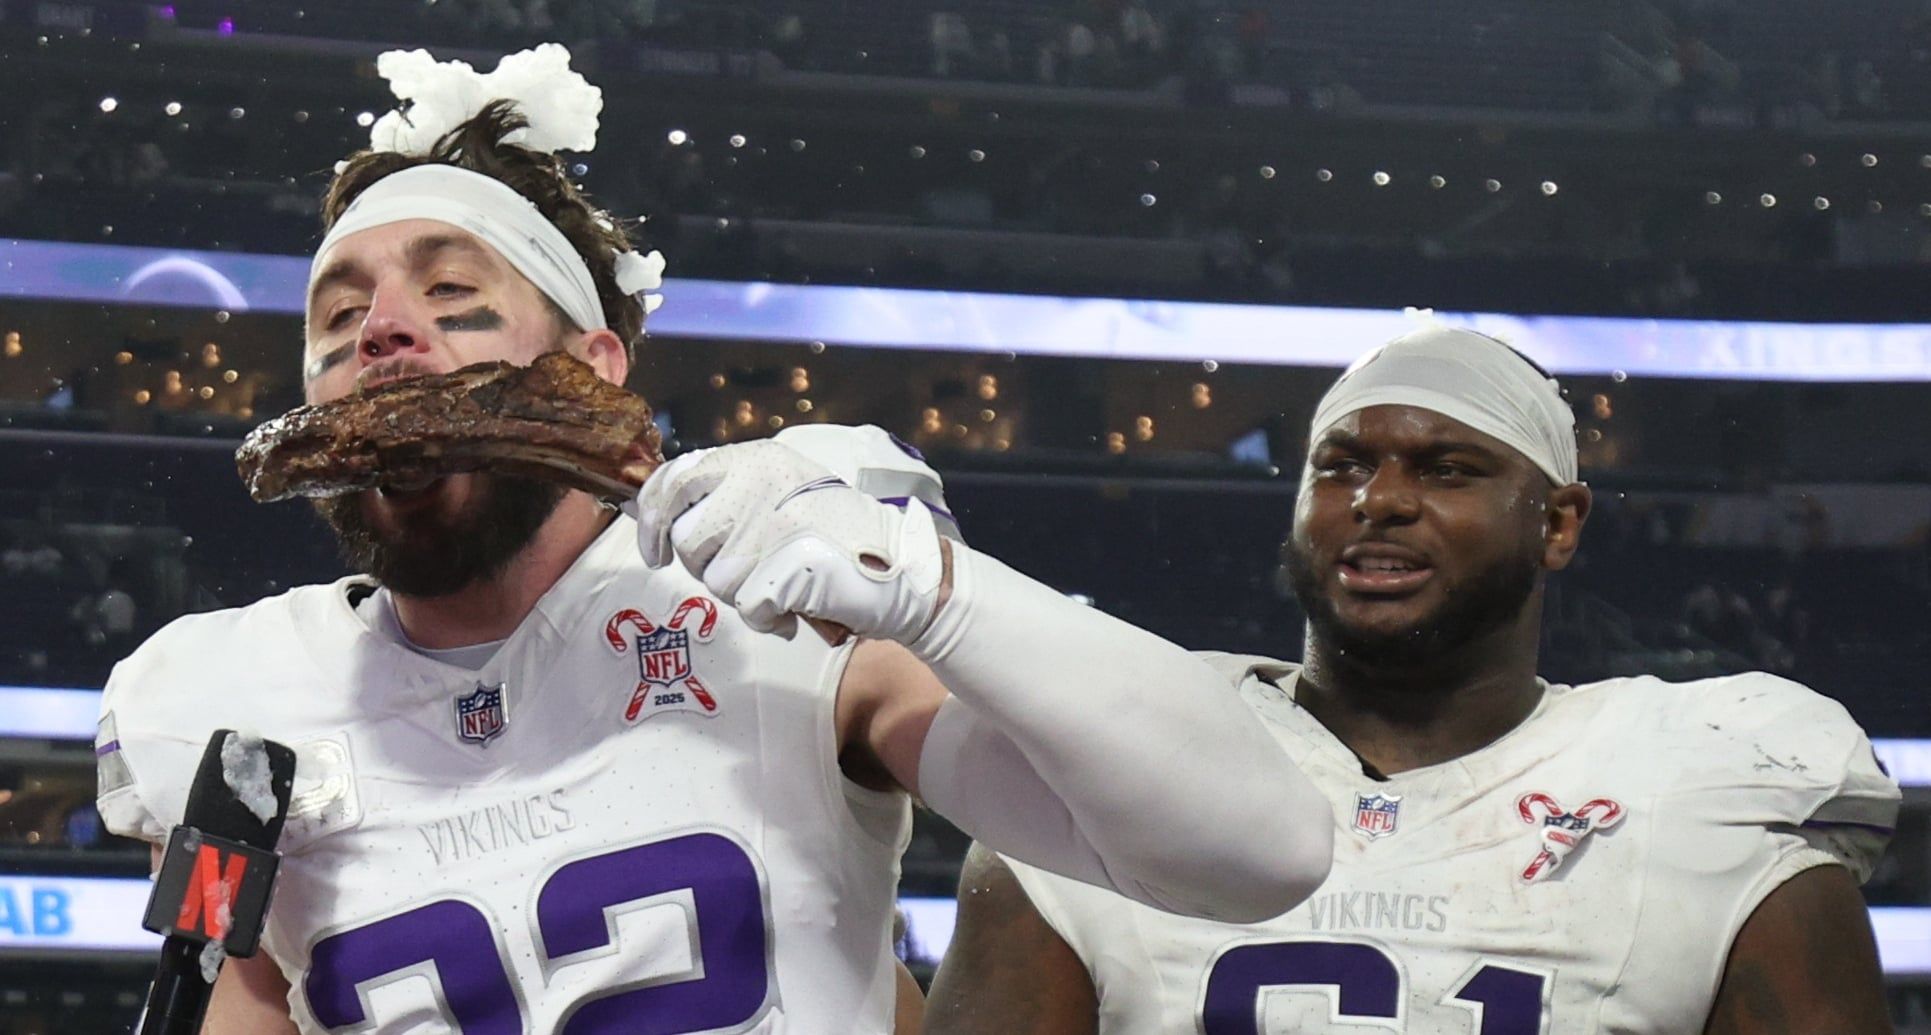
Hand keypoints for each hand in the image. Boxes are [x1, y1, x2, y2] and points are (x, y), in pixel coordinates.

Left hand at [628, 440, 948, 642]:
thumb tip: (658, 514)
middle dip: (708, 566)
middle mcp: (760, 483)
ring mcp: (773, 524)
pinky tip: (798, 606)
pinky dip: (770, 618)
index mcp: (756, 460)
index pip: (673, 478)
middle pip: (687, 539)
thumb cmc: (836, 537)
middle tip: (751, 569)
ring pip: (715, 580)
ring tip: (784, 583)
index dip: (650, 519)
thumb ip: (728, 494)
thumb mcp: (781, 492)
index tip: (653, 553)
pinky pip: (748, 608)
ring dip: (744, 595)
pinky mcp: (787, 565)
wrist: (902, 568)